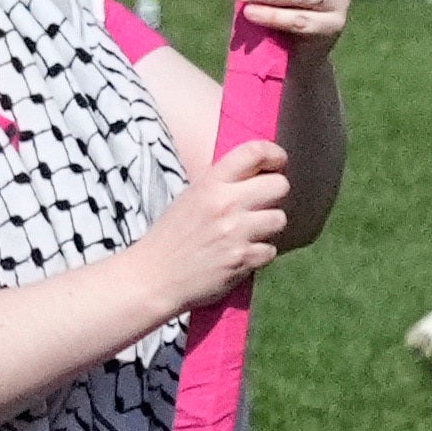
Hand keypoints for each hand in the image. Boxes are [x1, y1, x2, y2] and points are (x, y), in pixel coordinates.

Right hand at [135, 140, 296, 325]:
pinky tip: (241, 256)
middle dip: (275, 195)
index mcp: (209, 184)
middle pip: (280, 185)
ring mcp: (236, 232)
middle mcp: (226, 204)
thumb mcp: (190, 198)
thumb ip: (221, 185)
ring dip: (268, 228)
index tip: (278, 162)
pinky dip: (260, 255)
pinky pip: (271, 250)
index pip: (253, 152)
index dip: (274, 154)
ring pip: (280, 219)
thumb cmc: (170, 238)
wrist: (151, 278)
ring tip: (249, 234)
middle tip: (261, 205)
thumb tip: (257, 176)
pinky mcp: (242, 259)